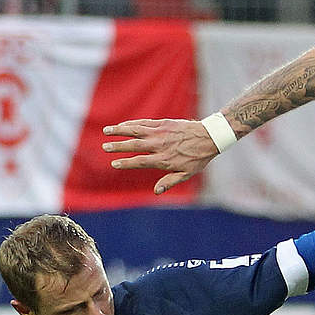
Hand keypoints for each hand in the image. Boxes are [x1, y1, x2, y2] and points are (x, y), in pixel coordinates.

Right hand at [102, 118, 218, 194]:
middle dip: (118, 146)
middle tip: (105, 147)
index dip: (126, 163)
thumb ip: (169, 182)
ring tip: (106, 131)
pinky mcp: (163, 123)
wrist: (209, 136)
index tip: (114, 164)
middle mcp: (160, 145)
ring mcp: (161, 132)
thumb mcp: (186, 174)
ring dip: (120, 130)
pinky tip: (122, 125)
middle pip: (135, 145)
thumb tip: (156, 192)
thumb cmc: (197, 158)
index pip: (140, 161)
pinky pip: (144, 122)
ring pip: (136, 130)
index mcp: (164, 159)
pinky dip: (132, 123)